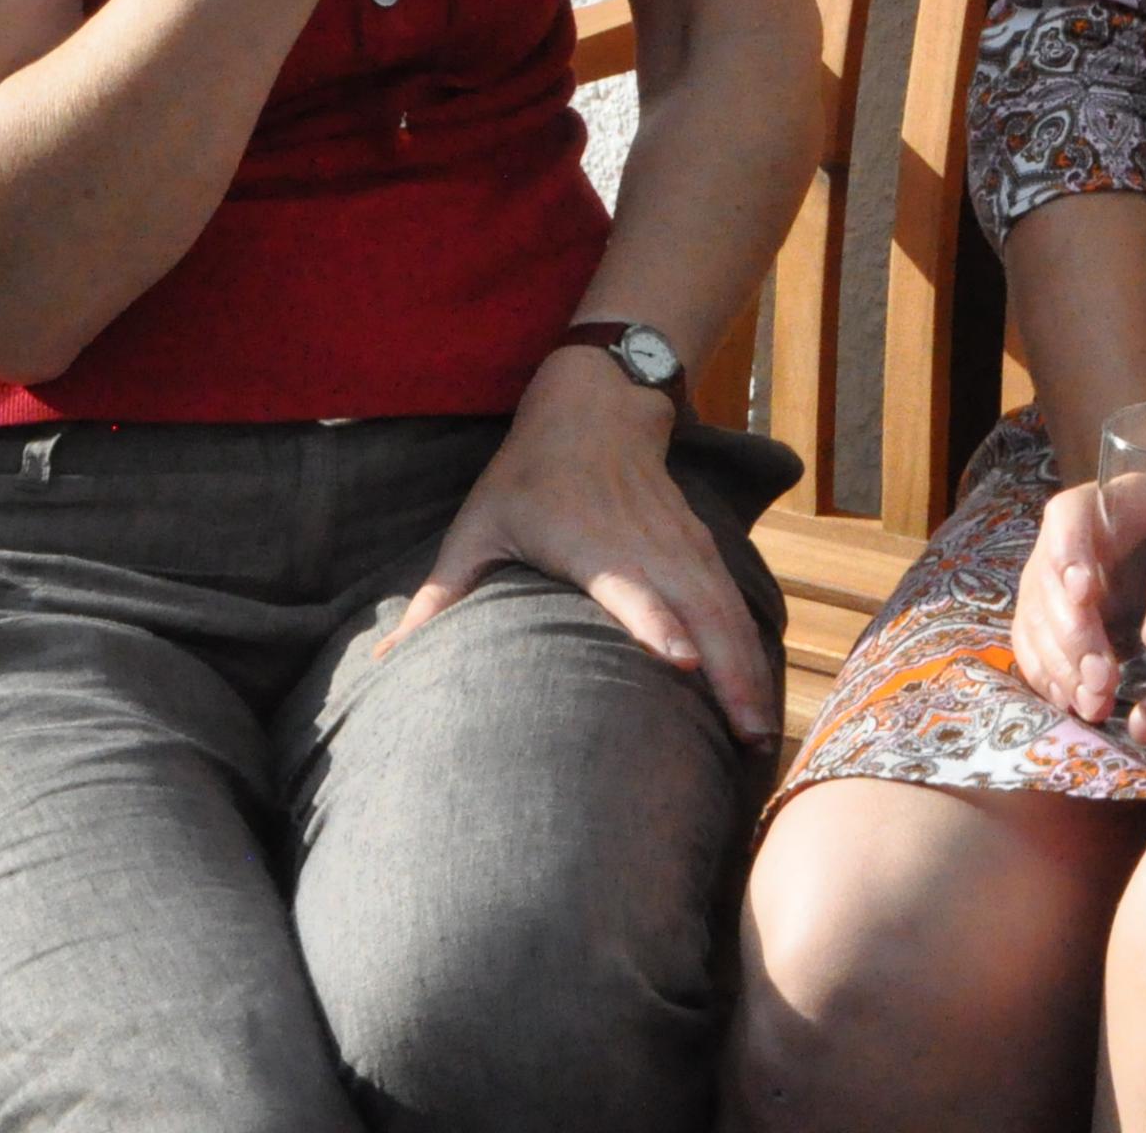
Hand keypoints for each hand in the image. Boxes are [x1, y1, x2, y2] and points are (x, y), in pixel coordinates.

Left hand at [377, 348, 777, 747]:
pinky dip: (749, 642)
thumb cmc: (528, 474)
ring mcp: (682, 543)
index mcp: (593, 545)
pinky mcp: (699, 545)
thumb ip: (439, 596)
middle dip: (729, 673)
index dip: (658, 624)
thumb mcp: (477, 526)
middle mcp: (648, 545)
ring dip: (748, 667)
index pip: (633, 588)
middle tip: (748, 738)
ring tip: (760, 729)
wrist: (596, 407)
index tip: (684, 664)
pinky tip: (757, 685)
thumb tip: (385, 657)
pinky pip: (732, 598)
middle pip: (701, 610)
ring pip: (727, 608)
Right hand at [1011, 479, 1127, 725]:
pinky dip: (1050, 679)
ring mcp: (1052, 582)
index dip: (1068, 552)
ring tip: (1097, 705)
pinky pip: (1031, 649)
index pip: (1068, 516)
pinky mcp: (1051, 620)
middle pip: (1047, 583)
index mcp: (1106, 503)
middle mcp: (1067, 541)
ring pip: (1036, 623)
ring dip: (1061, 667)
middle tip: (1103, 678)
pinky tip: (1078, 704)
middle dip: (1072, 635)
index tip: (1085, 593)